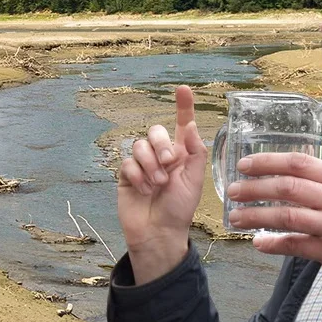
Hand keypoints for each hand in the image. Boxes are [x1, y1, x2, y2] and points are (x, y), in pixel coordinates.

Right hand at [117, 85, 207, 283]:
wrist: (158, 232)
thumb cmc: (179, 209)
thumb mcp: (194, 181)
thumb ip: (194, 152)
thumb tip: (191, 126)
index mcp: (181, 154)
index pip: (181, 124)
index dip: (182, 106)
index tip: (182, 89)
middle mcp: (161, 155)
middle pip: (155, 131)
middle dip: (161, 144)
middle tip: (169, 163)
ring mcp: (142, 164)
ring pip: (139, 146)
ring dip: (150, 165)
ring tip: (157, 185)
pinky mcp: (127, 175)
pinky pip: (127, 163)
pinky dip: (137, 176)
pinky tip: (144, 190)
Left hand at [226, 152, 321, 282]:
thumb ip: (319, 182)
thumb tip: (279, 175)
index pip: (299, 163)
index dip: (268, 161)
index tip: (244, 164)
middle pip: (288, 188)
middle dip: (255, 188)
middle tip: (233, 191)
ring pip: (287, 216)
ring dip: (256, 216)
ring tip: (235, 217)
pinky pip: (294, 245)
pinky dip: (273, 244)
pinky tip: (258, 242)